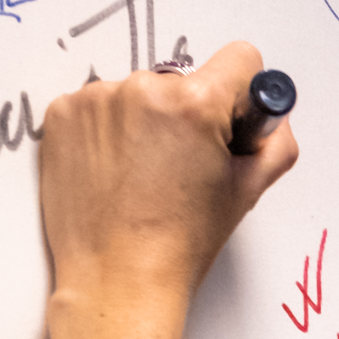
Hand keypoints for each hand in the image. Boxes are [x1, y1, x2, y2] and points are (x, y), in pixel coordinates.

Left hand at [37, 42, 298, 338]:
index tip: (228, 125)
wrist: (115, 280)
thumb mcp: (247, 191)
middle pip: (184, 81)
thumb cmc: (179, 244)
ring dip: (144, 124)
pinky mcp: (62, 115)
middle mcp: (143, 89)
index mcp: (195, 103)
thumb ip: (275, 140)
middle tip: (180, 170)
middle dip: (187, 116)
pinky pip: (98, 107)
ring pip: (140, 94)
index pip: (240, 58)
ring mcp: (96, 99)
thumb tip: (270, 112)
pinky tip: (114, 174)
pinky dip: (107, 133)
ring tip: (142, 177)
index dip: (241, 96)